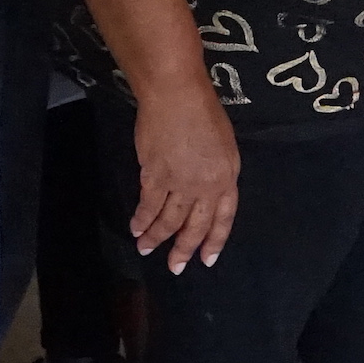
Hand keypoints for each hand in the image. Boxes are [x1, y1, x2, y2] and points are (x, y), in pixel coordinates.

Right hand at [130, 80, 241, 273]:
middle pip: (195, 226)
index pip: (223, 218)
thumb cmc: (203, 110)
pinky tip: (136, 228)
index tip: (207, 259)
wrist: (176, 95)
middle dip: (184, 249)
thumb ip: (219, 170)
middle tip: (176, 268)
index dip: (214, 240)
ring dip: (157, 237)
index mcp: (227, 177)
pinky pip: (148, 205)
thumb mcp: (224, 143)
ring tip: (146, 250)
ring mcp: (180, 183)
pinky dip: (141, 219)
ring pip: (169, 220)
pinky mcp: (155, 175)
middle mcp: (206, 186)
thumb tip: (207, 190)